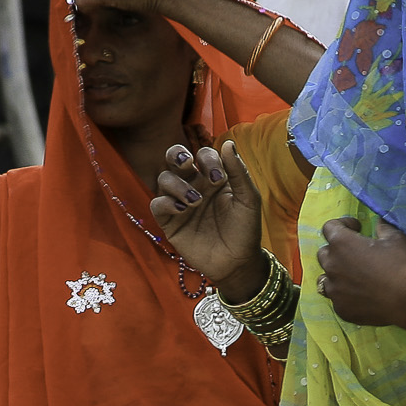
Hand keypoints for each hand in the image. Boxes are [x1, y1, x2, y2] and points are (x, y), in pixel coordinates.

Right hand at [149, 141, 267, 292]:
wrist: (238, 263)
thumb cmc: (245, 230)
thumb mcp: (248, 200)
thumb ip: (239, 172)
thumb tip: (228, 143)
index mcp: (213, 177)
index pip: (203, 154)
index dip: (208, 159)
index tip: (218, 178)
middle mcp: (194, 185)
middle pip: (174, 158)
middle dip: (176, 155)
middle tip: (188, 164)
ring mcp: (180, 202)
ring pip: (164, 179)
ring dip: (177, 185)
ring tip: (195, 201)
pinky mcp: (170, 222)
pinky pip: (157, 204)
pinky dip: (165, 203)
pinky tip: (182, 210)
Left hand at [316, 216, 405, 328]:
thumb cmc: (401, 265)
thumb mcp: (395, 239)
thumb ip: (383, 228)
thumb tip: (379, 223)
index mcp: (341, 243)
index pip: (329, 227)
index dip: (343, 225)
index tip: (356, 229)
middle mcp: (332, 265)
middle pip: (324, 253)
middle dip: (336, 251)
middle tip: (354, 255)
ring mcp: (334, 290)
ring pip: (325, 279)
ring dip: (336, 275)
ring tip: (353, 279)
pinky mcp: (340, 308)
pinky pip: (337, 299)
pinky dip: (345, 295)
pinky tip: (360, 296)